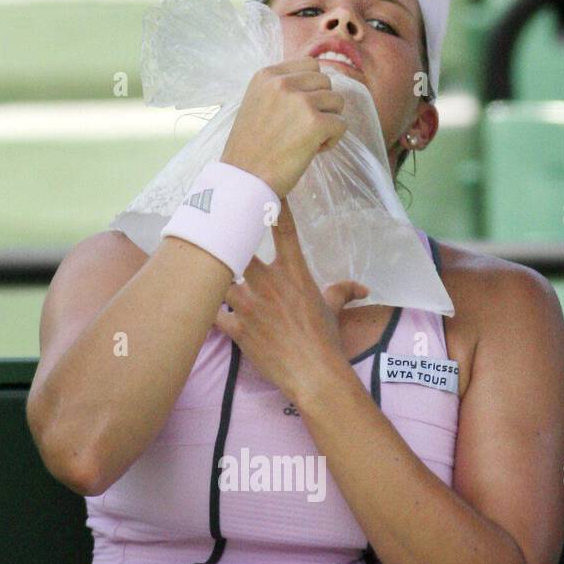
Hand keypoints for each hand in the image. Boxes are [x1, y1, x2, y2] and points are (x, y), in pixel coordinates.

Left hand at [213, 199, 368, 401]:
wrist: (314, 374)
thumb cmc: (326, 340)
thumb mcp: (334, 310)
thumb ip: (342, 291)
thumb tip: (362, 288)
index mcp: (294, 273)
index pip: (283, 229)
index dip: (271, 206)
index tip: (260, 189)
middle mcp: (269, 283)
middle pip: (237, 248)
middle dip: (226, 239)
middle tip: (215, 231)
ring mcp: (250, 306)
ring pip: (218, 279)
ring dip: (212, 277)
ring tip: (201, 272)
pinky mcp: (238, 330)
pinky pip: (213, 315)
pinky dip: (207, 312)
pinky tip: (201, 309)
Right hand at [220, 59, 346, 198]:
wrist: (244, 180)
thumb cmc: (250, 150)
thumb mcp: (257, 104)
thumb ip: (280, 90)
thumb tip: (315, 85)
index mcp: (267, 75)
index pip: (310, 65)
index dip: (312, 89)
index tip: (300, 111)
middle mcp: (283, 83)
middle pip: (326, 82)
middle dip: (322, 105)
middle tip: (305, 129)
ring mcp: (300, 102)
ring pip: (337, 101)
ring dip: (329, 121)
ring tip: (309, 140)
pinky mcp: (315, 123)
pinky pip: (341, 124)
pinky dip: (333, 140)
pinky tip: (314, 151)